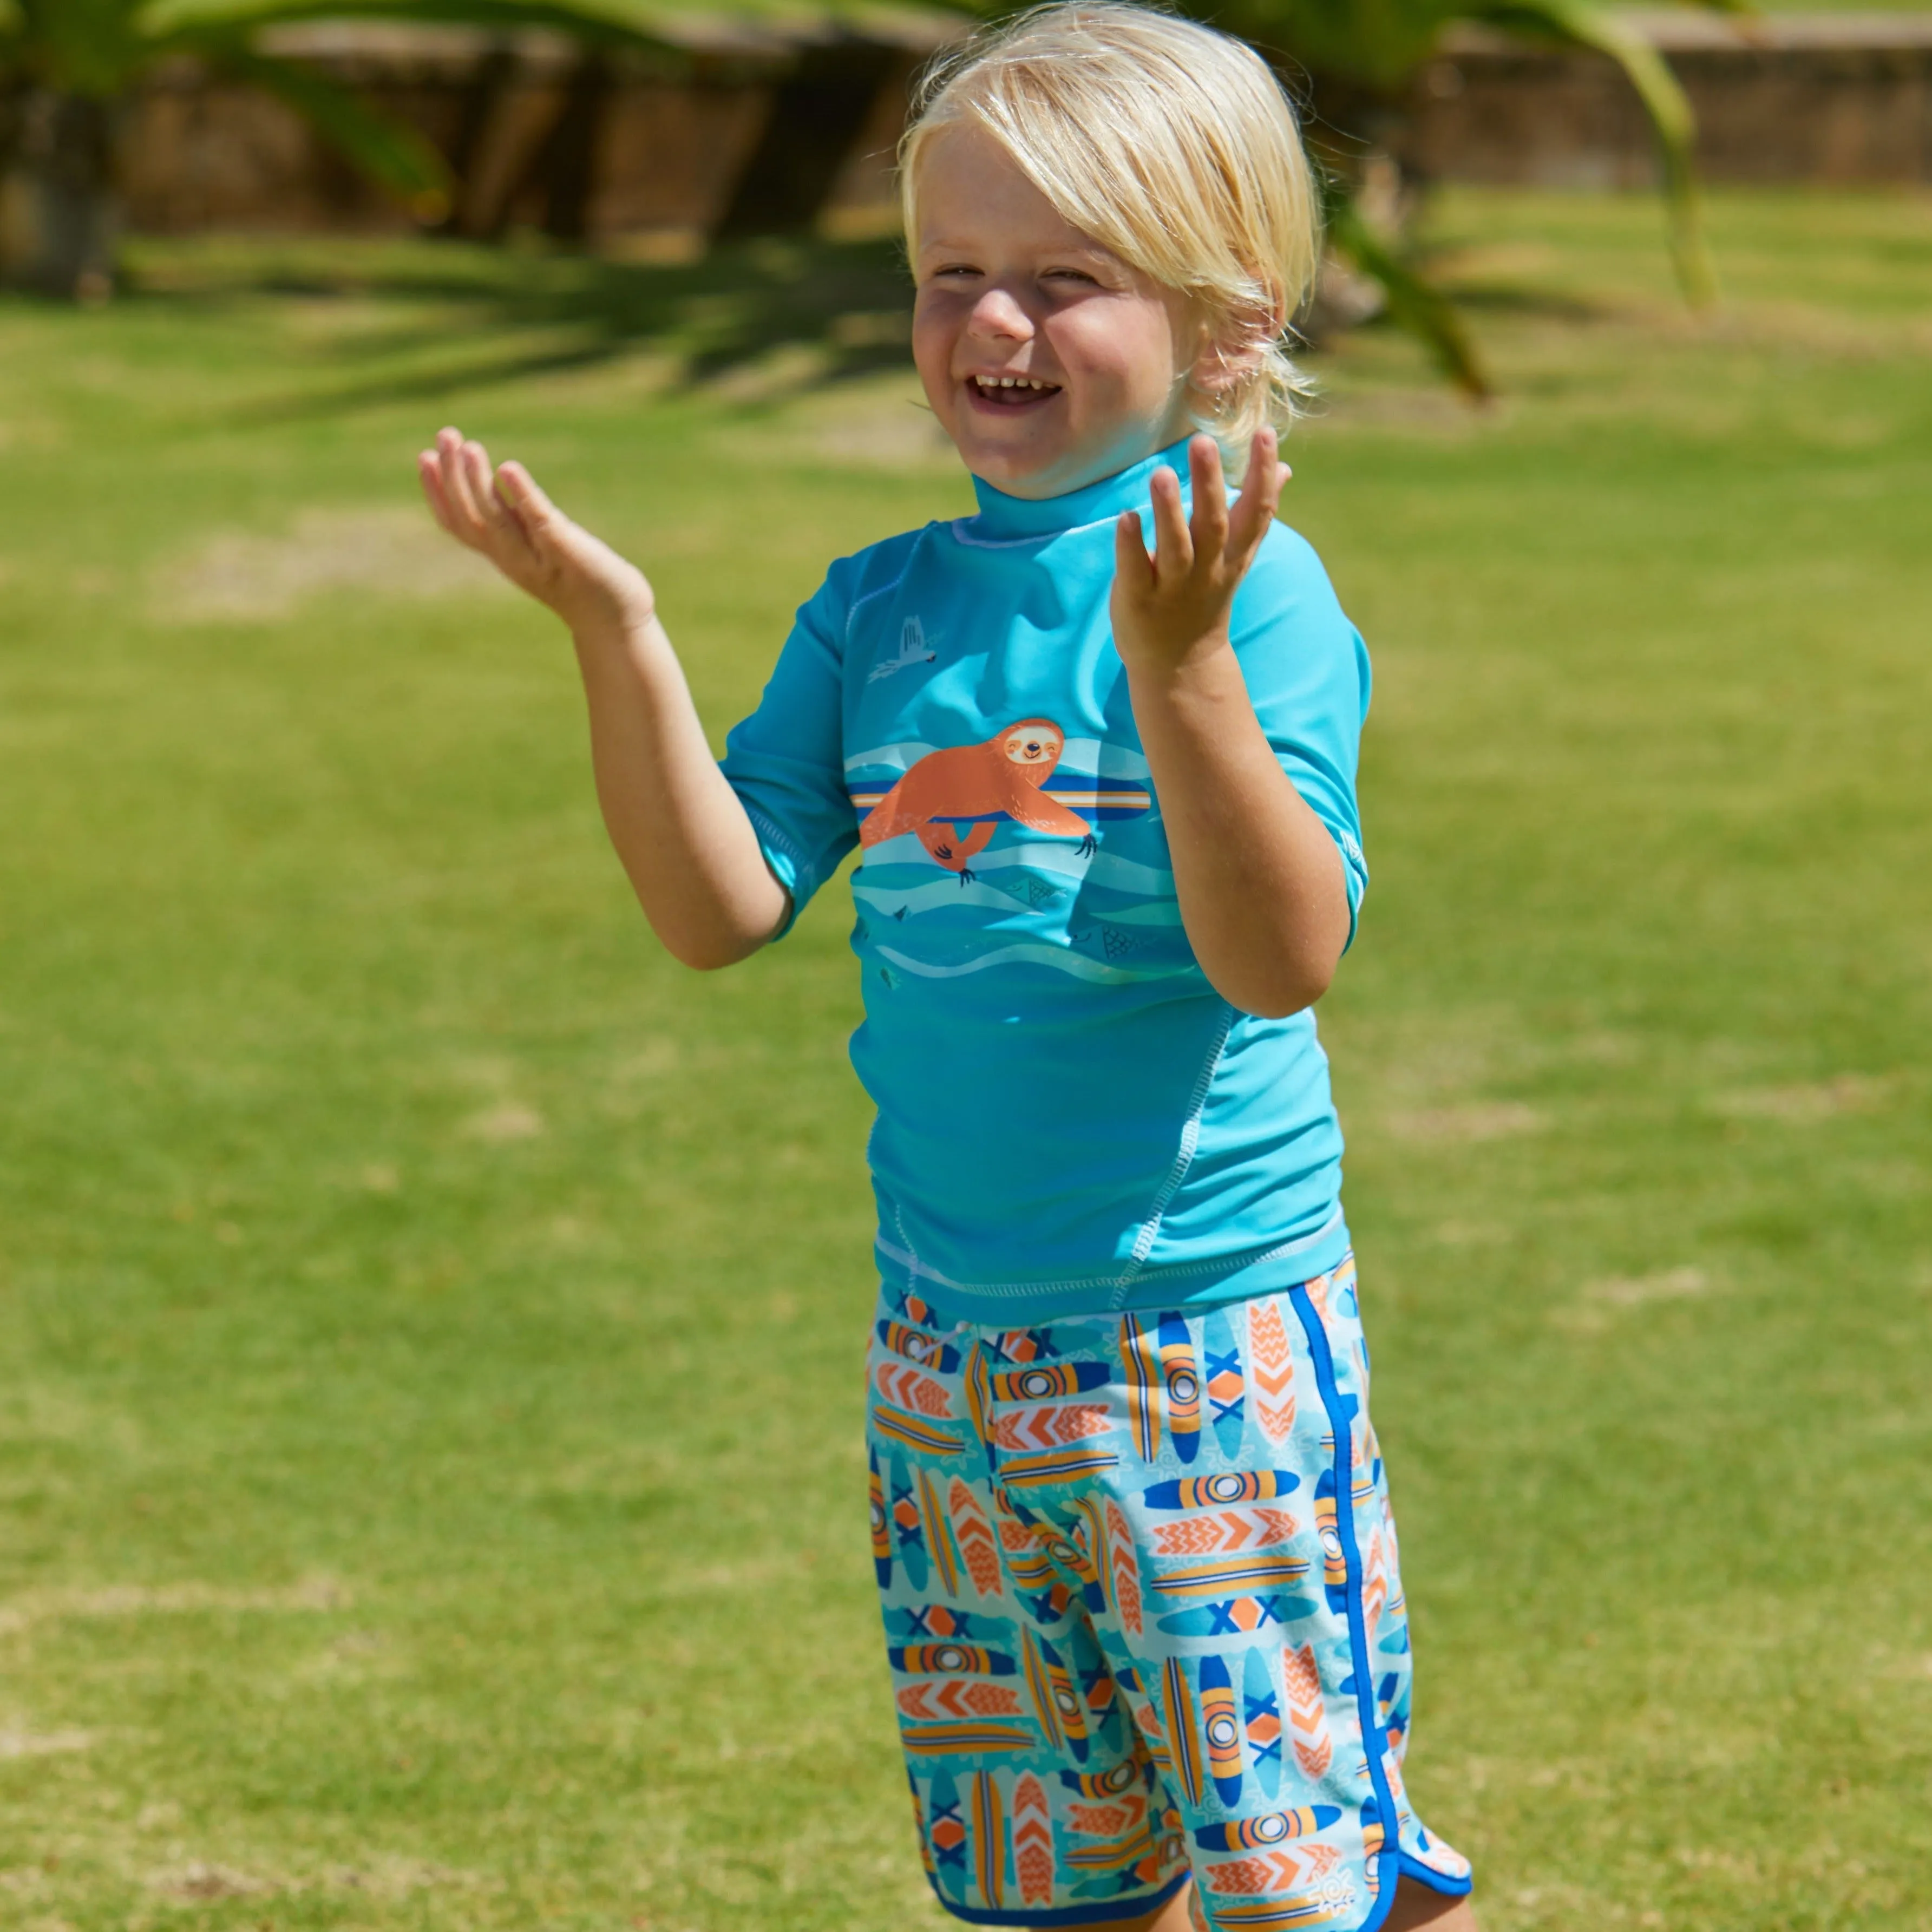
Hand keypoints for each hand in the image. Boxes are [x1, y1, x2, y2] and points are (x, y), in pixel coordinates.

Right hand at [417, 427, 655, 636]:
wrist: (617, 620)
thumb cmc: (581, 578)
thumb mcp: (541, 545)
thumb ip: (519, 519)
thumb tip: (499, 482)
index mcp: (503, 554)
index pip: (458, 524)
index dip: (437, 493)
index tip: (423, 458)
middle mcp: (512, 559)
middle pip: (470, 518)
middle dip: (452, 477)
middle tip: (445, 435)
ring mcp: (537, 558)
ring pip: (495, 521)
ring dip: (477, 482)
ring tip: (468, 447)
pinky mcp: (566, 552)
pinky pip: (538, 521)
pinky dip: (522, 495)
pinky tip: (508, 469)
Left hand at [1111, 429, 1288, 674]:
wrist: (1180, 665)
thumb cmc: (1204, 596)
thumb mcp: (1237, 557)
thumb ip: (1255, 513)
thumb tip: (1286, 468)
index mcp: (1233, 555)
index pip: (1256, 511)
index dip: (1263, 473)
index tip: (1265, 432)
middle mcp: (1208, 569)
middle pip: (1213, 524)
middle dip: (1210, 484)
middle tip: (1202, 442)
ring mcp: (1174, 588)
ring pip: (1176, 548)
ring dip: (1169, 511)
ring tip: (1161, 474)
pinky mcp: (1139, 601)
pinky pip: (1136, 571)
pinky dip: (1131, 546)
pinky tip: (1125, 518)